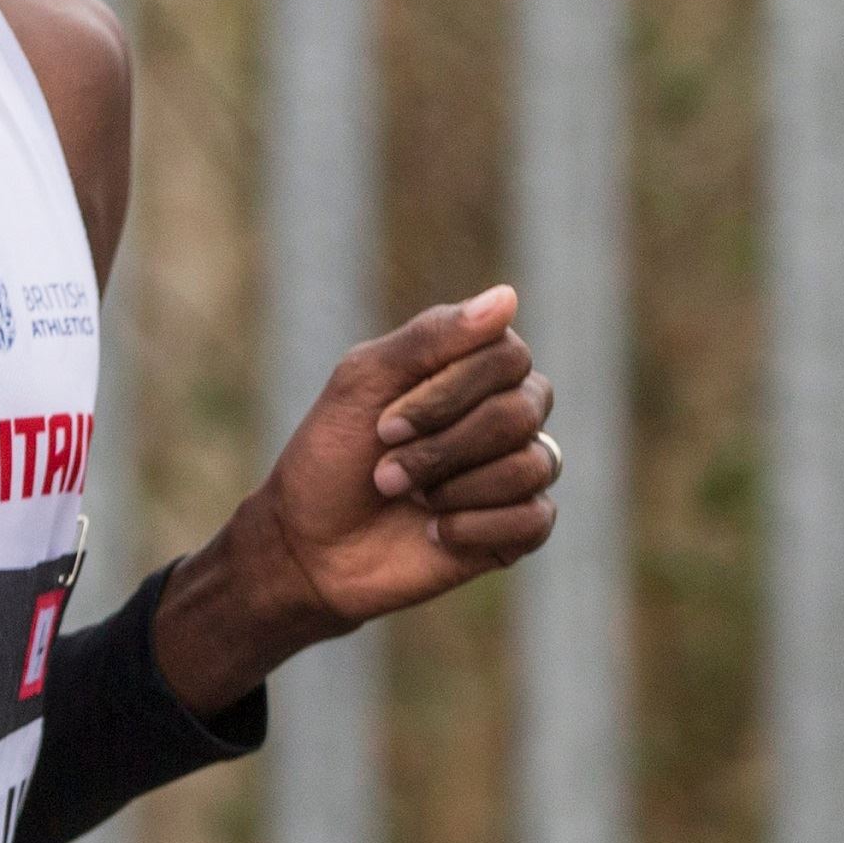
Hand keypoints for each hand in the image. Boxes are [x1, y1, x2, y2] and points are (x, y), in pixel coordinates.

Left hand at [153, 287, 560, 713]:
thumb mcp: (364, 381)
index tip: (384, 425)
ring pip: (534, 464)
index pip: (507, 357)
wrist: (307, 546)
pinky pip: (536, 518)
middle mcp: (505, 412)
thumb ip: (432, 337)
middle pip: (521, 411)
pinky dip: (476, 527)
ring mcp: (515, 470)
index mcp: (472, 367)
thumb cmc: (330, 454)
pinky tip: (435, 534)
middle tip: (385, 472)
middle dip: (443, 447)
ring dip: (455, 487)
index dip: (448, 394)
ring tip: (410, 500)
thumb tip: (507, 296)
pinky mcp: (517, 528)